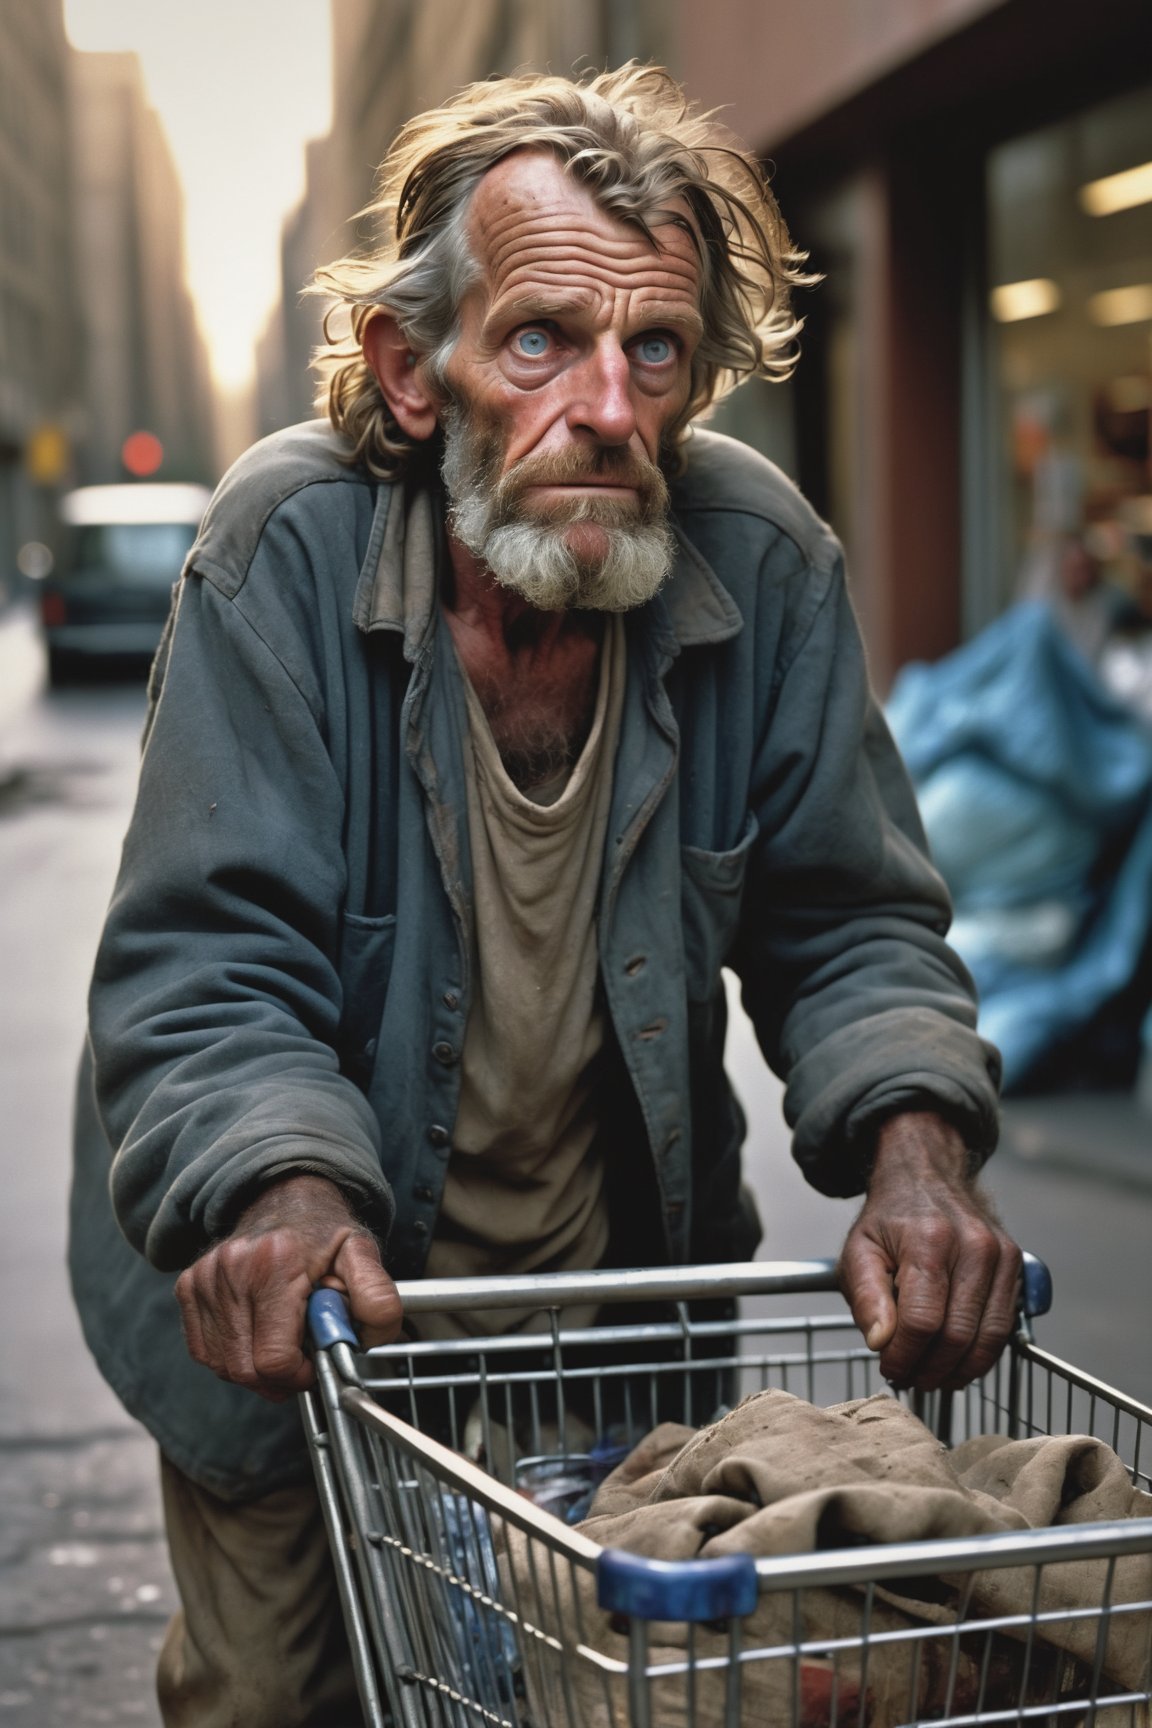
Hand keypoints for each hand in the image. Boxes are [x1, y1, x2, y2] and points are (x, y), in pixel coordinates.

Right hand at [175, 1174, 403, 1401]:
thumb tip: (376, 1335)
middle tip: (301, 1358)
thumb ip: (377, 1296)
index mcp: (276, 1261)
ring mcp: (205, 1278)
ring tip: (280, 1340)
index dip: (299, 1374)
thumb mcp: (361, 1255)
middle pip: (245, 1369)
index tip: (314, 1361)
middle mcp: (232, 1268)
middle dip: (278, 1378)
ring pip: (223, 1366)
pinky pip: (204, 1351)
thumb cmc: (323, 1233)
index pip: (274, 1358)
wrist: (285, 1196)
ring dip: (254, 1369)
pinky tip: (255, 1334)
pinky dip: (231, 1356)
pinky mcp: (189, 1287)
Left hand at [837, 1112, 1020, 1390]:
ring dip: (957, 1370)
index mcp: (929, 1240)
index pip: (922, 1320)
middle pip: (957, 1335)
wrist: (925, 1176)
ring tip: (930, 1376)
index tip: (889, 1368)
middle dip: (929, 1369)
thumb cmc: (889, 1220)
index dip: (904, 1356)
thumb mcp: (858, 1250)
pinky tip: (955, 1361)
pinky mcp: (1016, 1265)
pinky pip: (1004, 1327)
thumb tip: (880, 1342)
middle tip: (908, 1378)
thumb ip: (865, 1296)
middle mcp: (974, 1246)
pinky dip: (981, 1354)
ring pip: (987, 1339)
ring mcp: (1001, 1255)